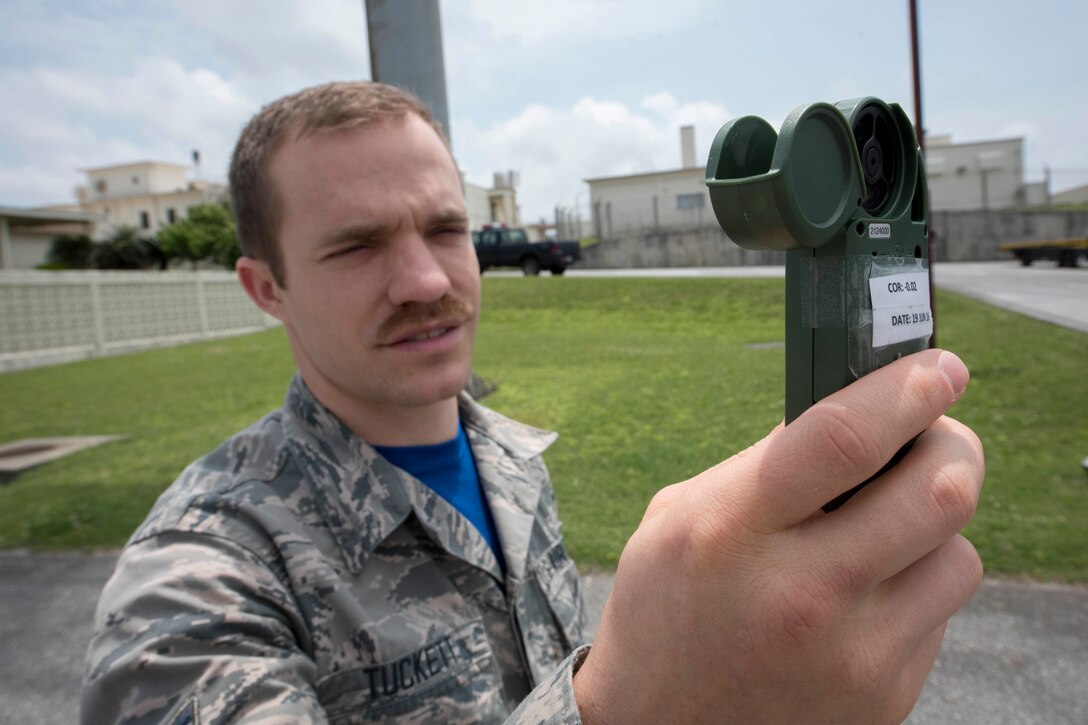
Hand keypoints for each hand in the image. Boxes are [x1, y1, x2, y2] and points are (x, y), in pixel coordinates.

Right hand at [574, 349, 983, 723]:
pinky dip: (916, 583)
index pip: (845, 439)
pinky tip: (866, 591)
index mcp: (732, 532)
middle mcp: (800, 596)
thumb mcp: (681, 517)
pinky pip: (940, 611)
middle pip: (938, 493)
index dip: (907, 388)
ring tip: (886, 527)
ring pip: (958, 554)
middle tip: (935, 433)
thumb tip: (856, 417)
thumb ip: (763, 468)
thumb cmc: (667, 608)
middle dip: (953, 444)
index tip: (939, 366)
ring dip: (934, 524)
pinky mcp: (885, 695)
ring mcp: (853, 655)